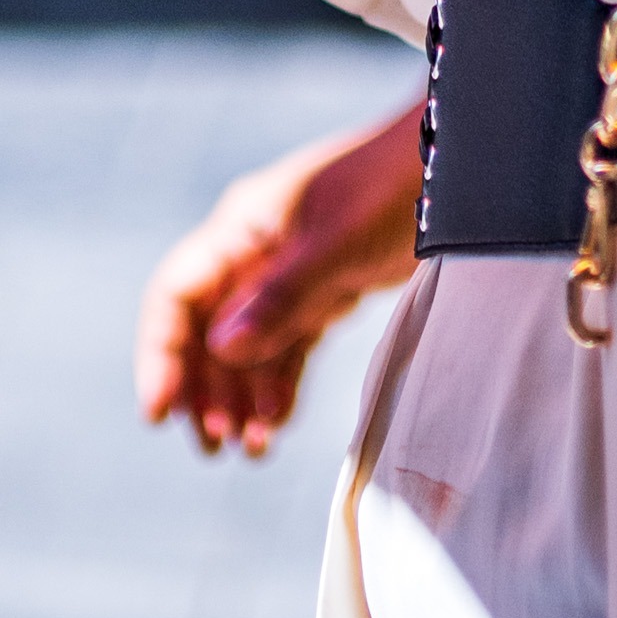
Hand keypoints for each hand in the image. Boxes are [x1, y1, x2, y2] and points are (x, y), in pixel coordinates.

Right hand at [137, 105, 425, 457]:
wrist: (458, 169)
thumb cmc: (395, 187)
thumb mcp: (338, 243)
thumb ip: (280, 295)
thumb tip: (220, 349)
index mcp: (242, 227)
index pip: (178, 296)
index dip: (161, 356)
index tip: (158, 413)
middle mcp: (254, 250)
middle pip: (204, 330)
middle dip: (201, 390)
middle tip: (213, 447)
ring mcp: (288, 272)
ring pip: (246, 346)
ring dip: (241, 396)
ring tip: (251, 447)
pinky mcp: (324, 291)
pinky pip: (287, 346)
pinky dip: (278, 384)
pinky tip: (276, 421)